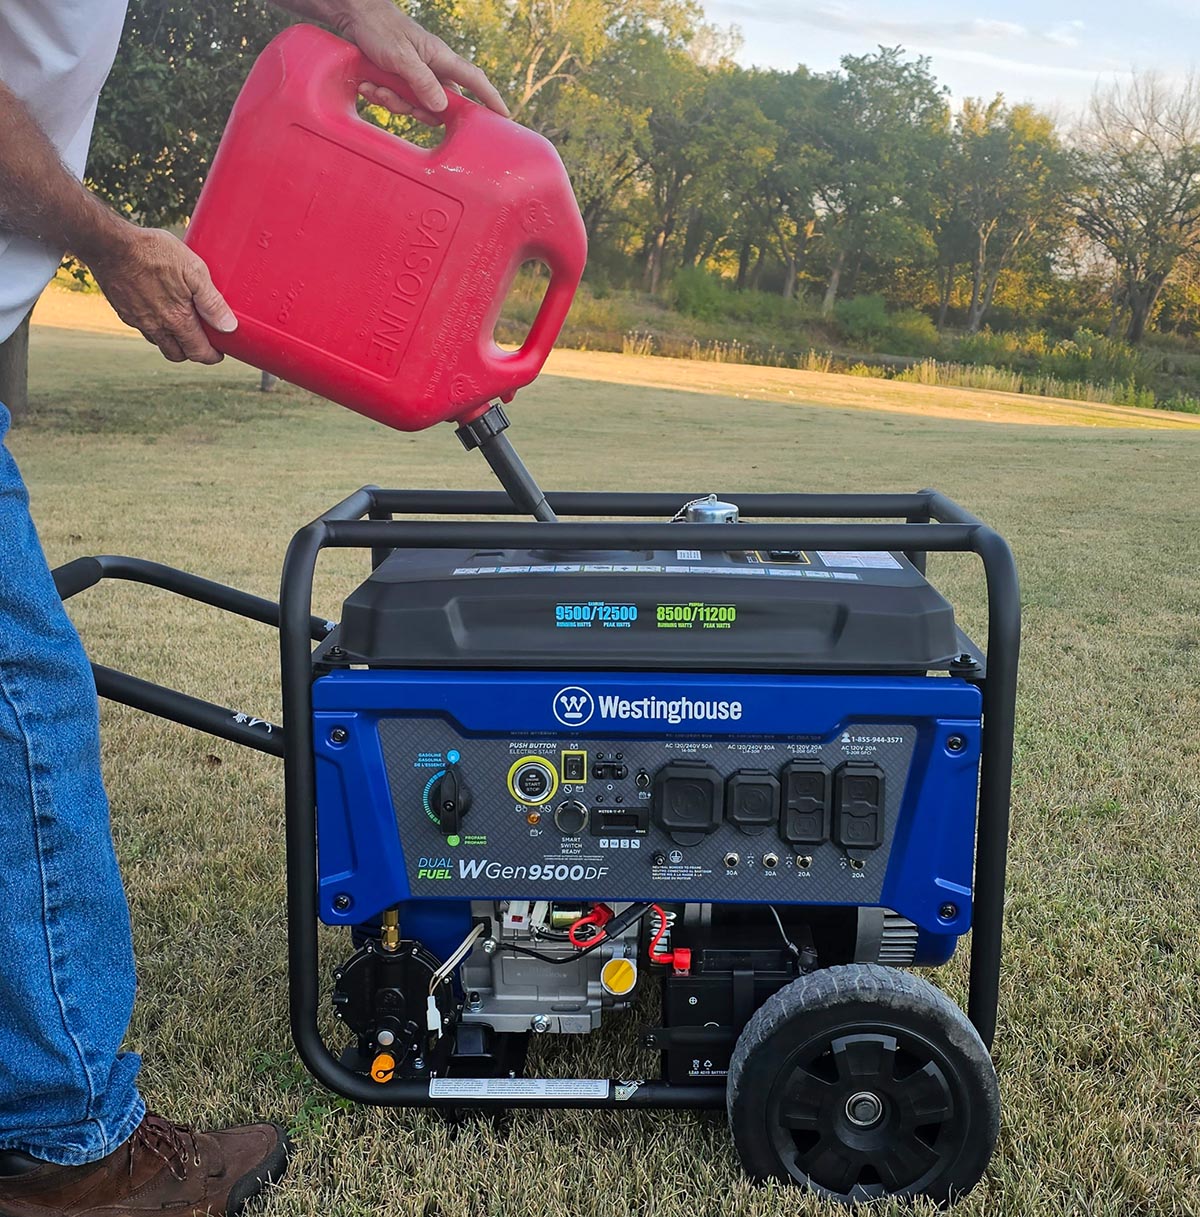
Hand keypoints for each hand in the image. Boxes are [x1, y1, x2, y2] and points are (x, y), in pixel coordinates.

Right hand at [89, 226, 236, 364]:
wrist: (109, 244)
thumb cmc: (154, 252)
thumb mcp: (193, 270)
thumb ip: (212, 301)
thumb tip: (229, 327)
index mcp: (177, 320)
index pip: (198, 353)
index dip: (212, 356)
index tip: (220, 352)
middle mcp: (156, 326)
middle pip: (178, 354)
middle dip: (193, 352)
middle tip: (203, 340)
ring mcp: (137, 320)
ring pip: (159, 343)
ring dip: (173, 341)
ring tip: (183, 324)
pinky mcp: (123, 311)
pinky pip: (143, 328)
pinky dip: (156, 327)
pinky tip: (160, 310)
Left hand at [336, 0, 508, 122]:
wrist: (354, 15)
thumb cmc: (380, 28)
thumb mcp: (401, 56)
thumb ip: (422, 82)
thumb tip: (442, 108)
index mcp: (441, 59)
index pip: (474, 81)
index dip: (491, 99)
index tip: (504, 117)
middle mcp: (432, 70)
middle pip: (440, 106)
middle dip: (416, 109)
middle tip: (399, 102)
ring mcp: (417, 76)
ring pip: (415, 106)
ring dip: (393, 102)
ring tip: (376, 86)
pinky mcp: (401, 80)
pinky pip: (398, 101)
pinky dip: (382, 96)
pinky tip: (369, 84)